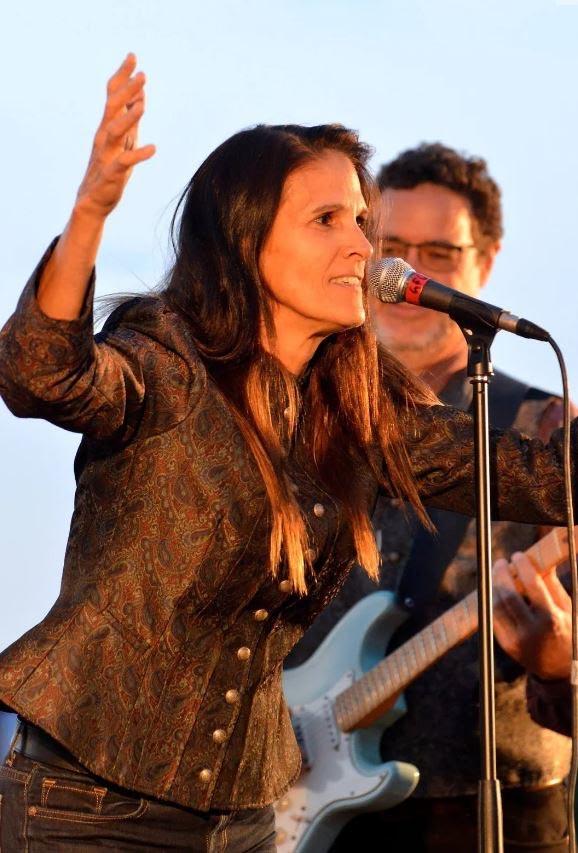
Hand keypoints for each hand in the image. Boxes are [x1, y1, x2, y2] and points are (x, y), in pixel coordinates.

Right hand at [75, 53, 155, 219]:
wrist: (93, 201)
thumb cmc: (110, 168)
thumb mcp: (124, 140)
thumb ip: (130, 118)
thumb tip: (139, 94)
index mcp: (107, 127)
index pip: (112, 96)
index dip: (122, 76)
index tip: (132, 56)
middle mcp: (104, 137)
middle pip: (112, 108)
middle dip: (127, 91)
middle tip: (142, 75)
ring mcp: (106, 155)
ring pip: (115, 132)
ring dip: (129, 118)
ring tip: (143, 105)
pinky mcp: (112, 174)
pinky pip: (124, 163)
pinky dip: (138, 155)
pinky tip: (153, 149)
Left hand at [493, 551, 571, 679]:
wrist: (561, 668)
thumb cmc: (566, 630)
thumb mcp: (567, 608)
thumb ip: (552, 584)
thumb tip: (541, 558)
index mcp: (551, 619)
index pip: (533, 585)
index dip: (522, 566)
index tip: (518, 555)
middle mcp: (532, 630)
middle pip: (508, 595)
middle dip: (501, 574)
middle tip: (501, 562)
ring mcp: (517, 640)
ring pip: (497, 606)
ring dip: (494, 587)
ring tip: (498, 575)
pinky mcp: (507, 645)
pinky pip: (494, 618)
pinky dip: (494, 602)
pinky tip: (497, 592)